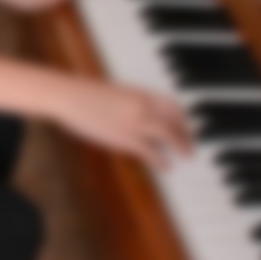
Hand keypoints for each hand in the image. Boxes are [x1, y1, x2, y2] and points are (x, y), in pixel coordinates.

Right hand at [50, 75, 191, 170]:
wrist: (69, 97)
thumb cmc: (86, 94)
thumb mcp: (116, 94)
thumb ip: (132, 104)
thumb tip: (140, 116)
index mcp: (141, 93)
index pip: (174, 106)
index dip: (184, 119)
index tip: (187, 127)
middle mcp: (143, 106)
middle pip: (176, 122)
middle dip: (187, 135)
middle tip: (190, 146)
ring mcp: (136, 122)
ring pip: (169, 136)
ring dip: (181, 147)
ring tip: (186, 156)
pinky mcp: (126, 138)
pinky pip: (152, 152)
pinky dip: (162, 160)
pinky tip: (166, 167)